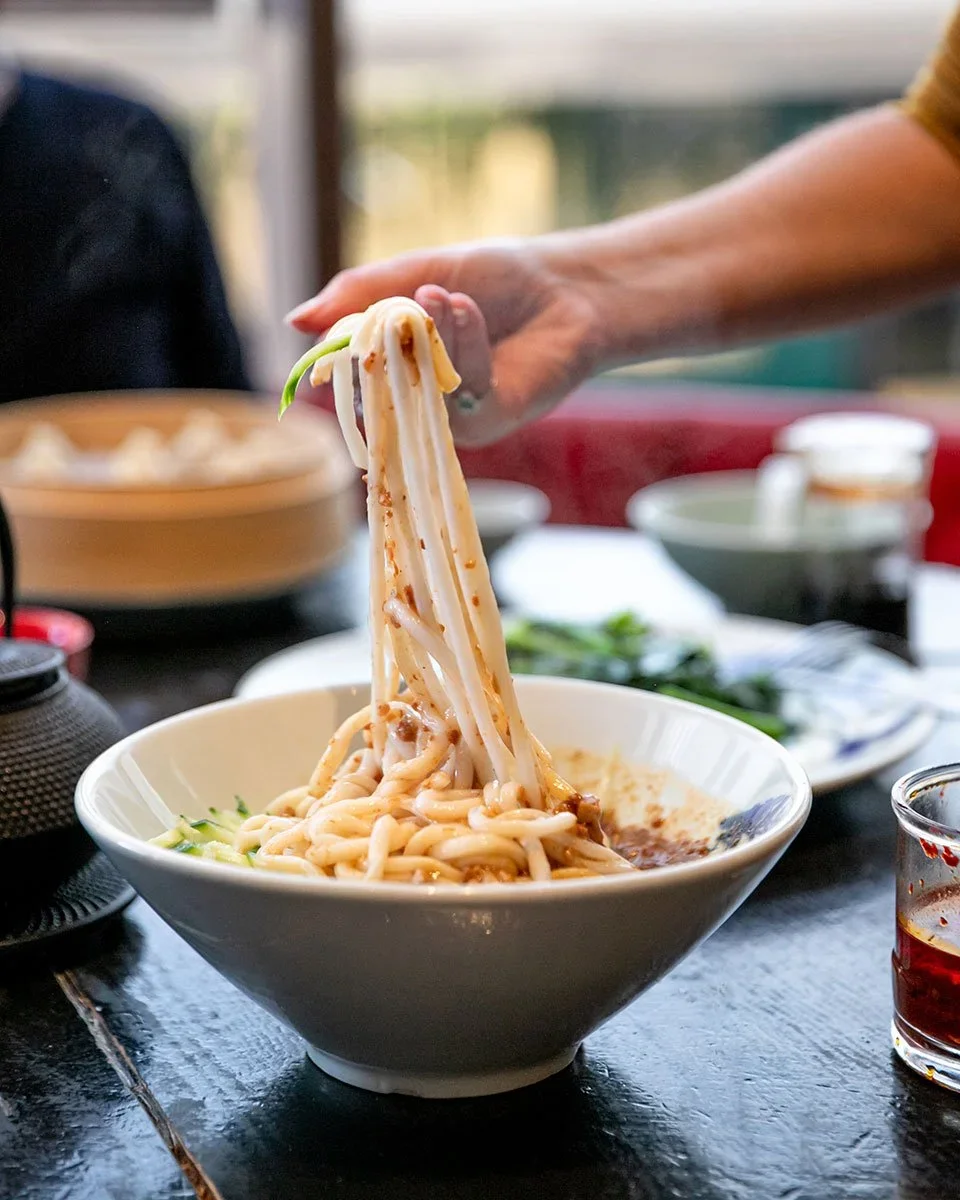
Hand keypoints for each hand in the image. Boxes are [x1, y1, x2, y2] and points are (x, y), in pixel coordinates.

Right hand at [286, 238, 602, 444]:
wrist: (568, 289)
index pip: (346, 375)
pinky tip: (463, 305)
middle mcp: (418, 399)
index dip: (338, 355)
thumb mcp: (417, 272)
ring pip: (415, 387)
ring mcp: (450, 417)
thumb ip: (358, 296)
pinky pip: (458, 385)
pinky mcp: (486, 422)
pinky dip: (459, 339)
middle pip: (372, 390)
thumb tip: (294, 321)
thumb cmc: (496, 281)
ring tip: (442, 293)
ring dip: (427, 333)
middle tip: (398, 306)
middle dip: (382, 343)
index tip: (342, 330)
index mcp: (396, 367)